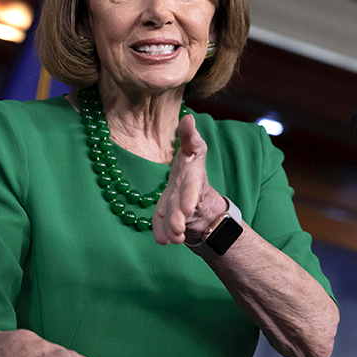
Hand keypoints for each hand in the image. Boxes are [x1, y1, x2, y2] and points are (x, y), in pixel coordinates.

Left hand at [152, 114, 225, 245]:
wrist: (195, 190)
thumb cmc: (191, 166)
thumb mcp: (194, 149)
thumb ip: (189, 136)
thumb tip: (187, 117)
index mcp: (192, 178)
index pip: (191, 188)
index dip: (188, 198)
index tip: (186, 208)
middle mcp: (185, 196)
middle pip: (181, 208)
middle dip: (179, 219)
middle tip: (177, 230)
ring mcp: (176, 208)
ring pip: (173, 220)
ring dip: (172, 230)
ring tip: (172, 240)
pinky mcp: (167, 216)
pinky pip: (163, 226)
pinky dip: (162, 233)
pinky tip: (161, 240)